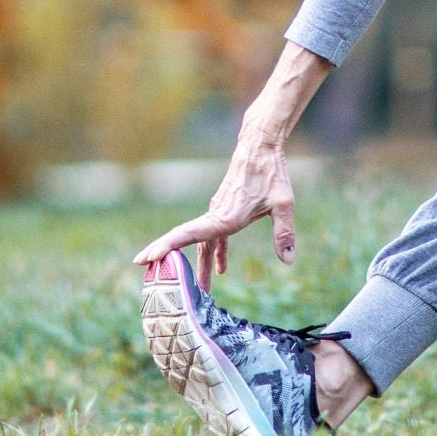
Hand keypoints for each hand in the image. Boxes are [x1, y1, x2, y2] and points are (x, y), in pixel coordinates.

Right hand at [132, 132, 297, 285]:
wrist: (260, 146)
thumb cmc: (271, 173)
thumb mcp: (283, 204)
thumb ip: (284, 233)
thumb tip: (288, 260)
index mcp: (225, 216)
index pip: (190, 234)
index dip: (168, 246)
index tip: (149, 257)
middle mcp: (216, 215)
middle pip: (186, 240)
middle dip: (168, 257)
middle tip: (148, 273)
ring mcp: (217, 211)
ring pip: (200, 241)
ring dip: (197, 264)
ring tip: (199, 289)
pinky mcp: (223, 209)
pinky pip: (212, 235)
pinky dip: (213, 252)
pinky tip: (221, 268)